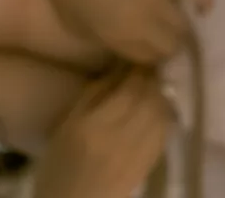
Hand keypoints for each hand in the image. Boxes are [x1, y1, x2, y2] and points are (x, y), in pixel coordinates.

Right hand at [32, 67, 173, 197]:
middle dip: (152, 79)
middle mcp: (121, 138)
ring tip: (152, 87)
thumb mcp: (67, 124)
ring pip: (161, 114)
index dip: (140, 69)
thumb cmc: (59, 164)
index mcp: (96, 126)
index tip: (139, 57)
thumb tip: (120, 66)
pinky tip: (157, 110)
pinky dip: (164, 116)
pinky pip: (164, 134)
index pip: (131, 88)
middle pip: (150, 99)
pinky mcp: (148, 167)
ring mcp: (138, 154)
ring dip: (160, 96)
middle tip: (148, 68)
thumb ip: (94, 93)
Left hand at [45, 0, 211, 63]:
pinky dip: (205, 0)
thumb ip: (105, 40)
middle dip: (167, 47)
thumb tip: (123, 45)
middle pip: (170, 46)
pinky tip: (205, 9)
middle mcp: (145, 24)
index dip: (149, 57)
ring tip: (177, 27)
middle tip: (161, 40)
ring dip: (180, 29)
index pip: (148, 59)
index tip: (147, 51)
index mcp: (120, 39)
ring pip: (183, 25)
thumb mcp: (77, 26)